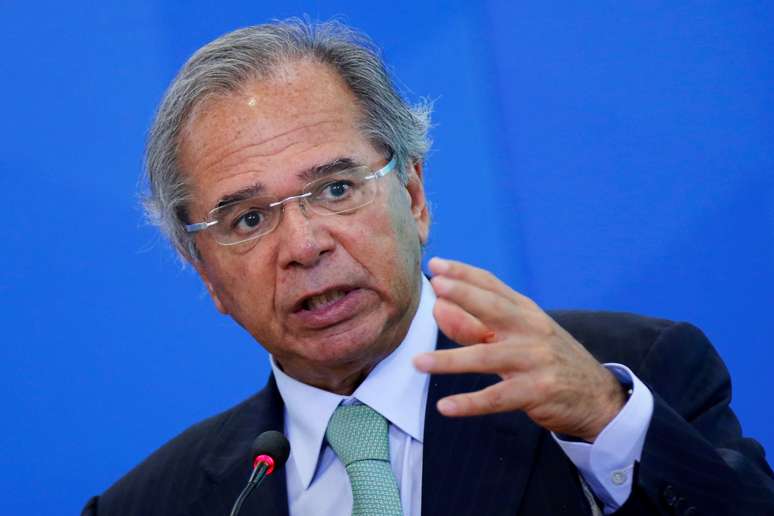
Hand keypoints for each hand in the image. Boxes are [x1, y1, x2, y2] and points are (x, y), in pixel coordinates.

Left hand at [413, 257, 625, 441]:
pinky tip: (445, 406)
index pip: (492, 286)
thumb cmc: (548, 361)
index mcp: (526, 312)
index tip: (436, 265)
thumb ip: (481, 323)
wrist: (598, 396)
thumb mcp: (520, 337)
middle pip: (493, 308)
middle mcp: (531, 329)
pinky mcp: (537, 391)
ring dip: (449, 360)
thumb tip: (439, 310)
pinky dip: (470, 403)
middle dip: (464, 296)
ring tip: (418, 362)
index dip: (464, 274)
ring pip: (486, 357)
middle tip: (436, 288)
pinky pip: (497, 397)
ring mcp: (535, 360)